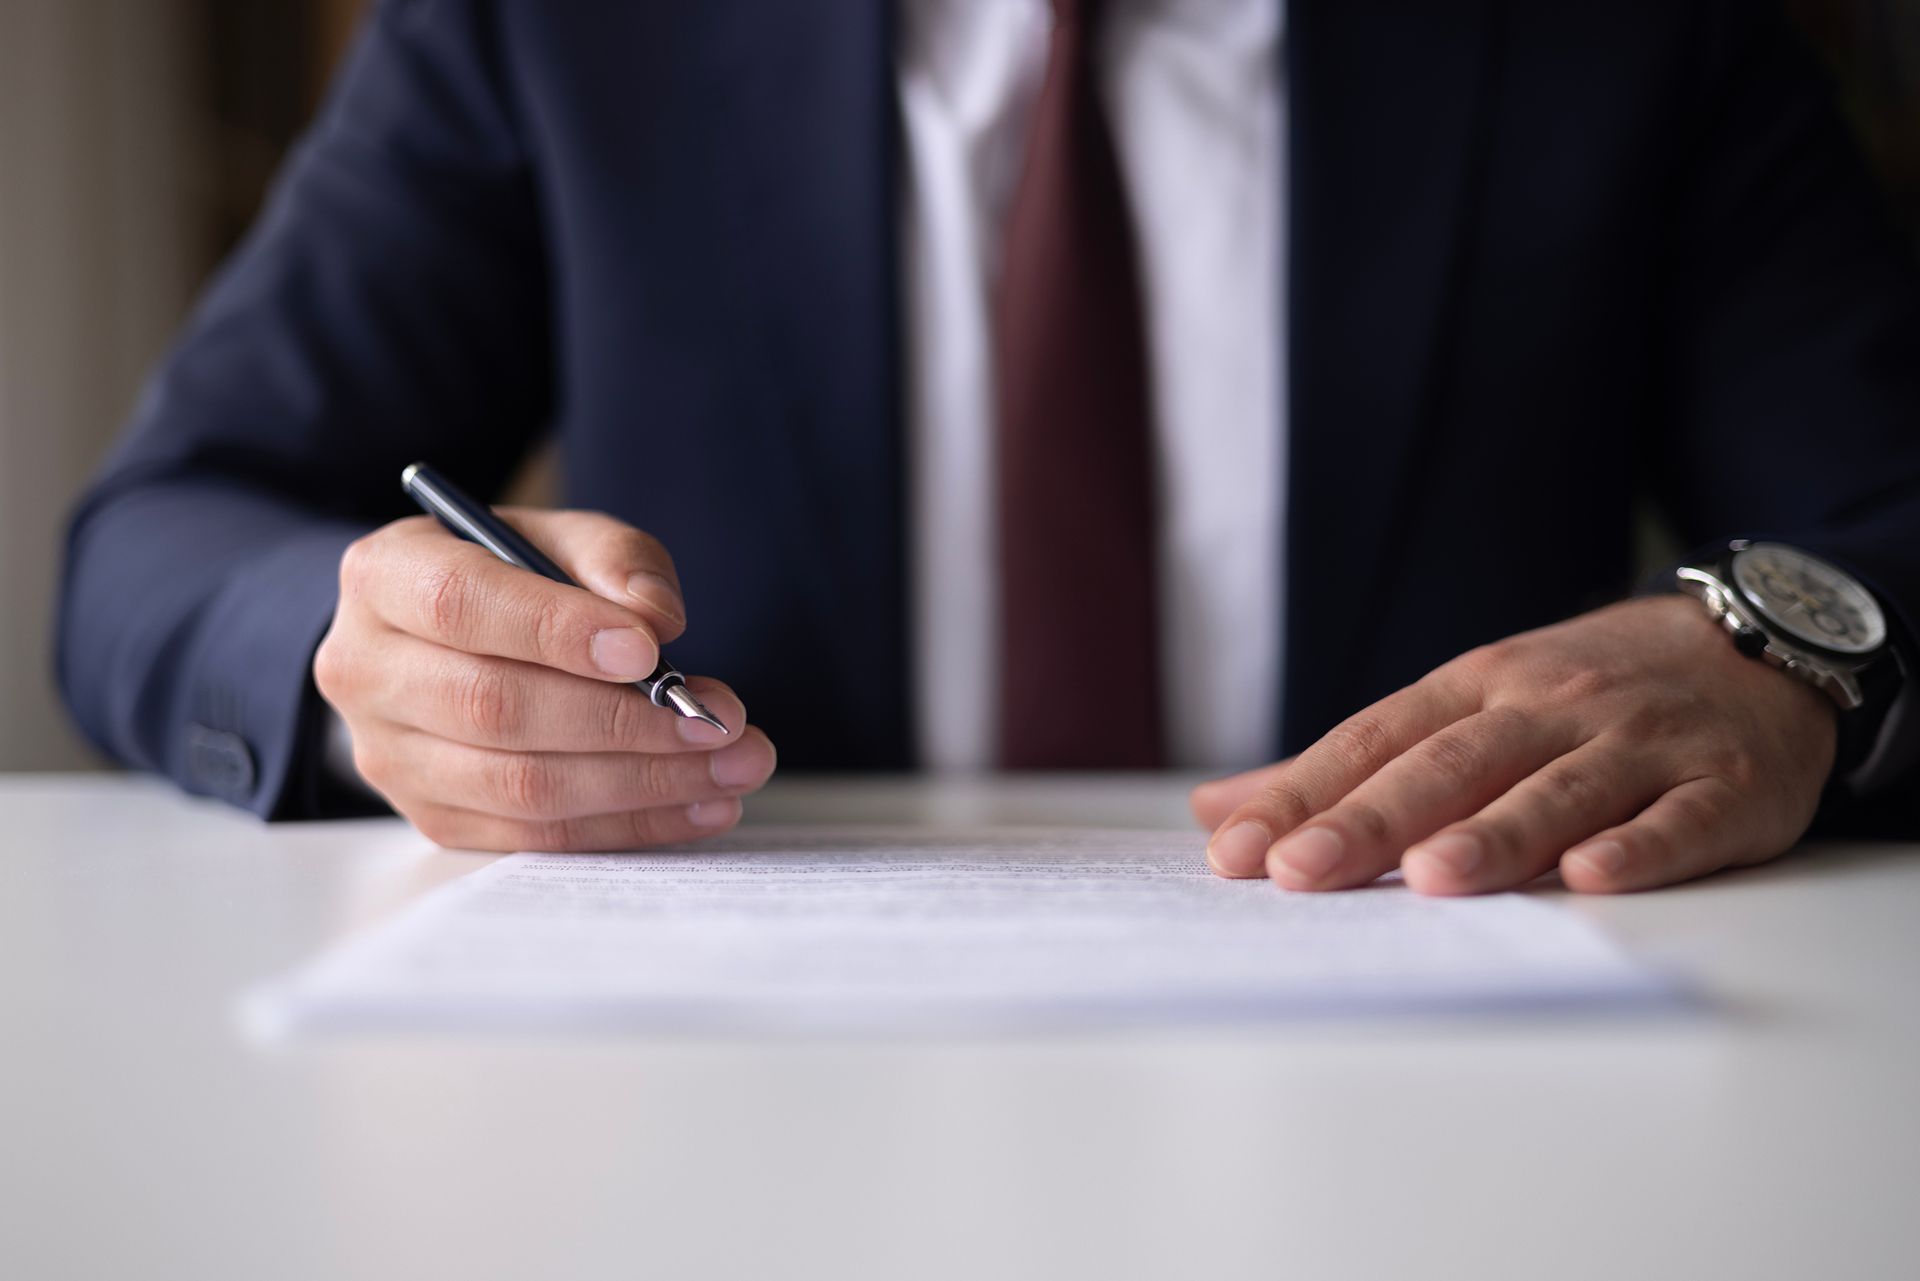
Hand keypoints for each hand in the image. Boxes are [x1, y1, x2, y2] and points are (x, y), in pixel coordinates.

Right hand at [313, 508, 774, 849]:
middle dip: (624, 721)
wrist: (441, 640)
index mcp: (385, 576)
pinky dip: (628, 825)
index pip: (462, 605)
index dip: (556, 630)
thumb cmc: (512, 579)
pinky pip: (536, 837)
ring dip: (642, 783)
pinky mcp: (433, 817)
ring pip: (521, 786)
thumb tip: (656, 621)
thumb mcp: (561, 538)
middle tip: (720, 720)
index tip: (647, 649)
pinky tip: (700, 804)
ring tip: (732, 765)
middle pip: (495, 708)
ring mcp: (391, 756)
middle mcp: (366, 670)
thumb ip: (612, 560)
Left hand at [1191, 596, 1835, 893]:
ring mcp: (1638, 743)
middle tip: (1301, 870)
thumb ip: (1346, 764)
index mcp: (1475, 689)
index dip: (1305, 796)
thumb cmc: (1580, 694)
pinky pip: (1678, 819)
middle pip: (1450, 764)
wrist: (1751, 646)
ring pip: (1557, 788)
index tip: (1237, 850)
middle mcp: (1548, 707)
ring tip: (1432, 876)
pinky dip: (1638, 846)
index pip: (1373, 742)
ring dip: (1494, 832)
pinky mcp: (1724, 786)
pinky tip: (1591, 876)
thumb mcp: (1463, 704)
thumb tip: (1218, 810)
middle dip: (1372, 819)